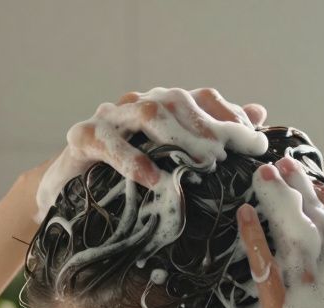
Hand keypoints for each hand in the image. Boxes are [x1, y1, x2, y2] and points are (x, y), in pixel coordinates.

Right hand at [32, 88, 269, 220]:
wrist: (65, 193)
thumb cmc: (123, 181)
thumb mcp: (170, 164)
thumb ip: (212, 137)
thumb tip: (258, 113)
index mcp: (160, 106)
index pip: (201, 98)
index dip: (230, 117)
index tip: (256, 144)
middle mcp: (137, 104)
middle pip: (178, 101)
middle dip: (210, 128)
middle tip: (229, 156)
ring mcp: (109, 118)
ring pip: (148, 114)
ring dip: (180, 137)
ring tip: (203, 163)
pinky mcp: (82, 137)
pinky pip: (109, 143)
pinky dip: (134, 161)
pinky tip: (156, 180)